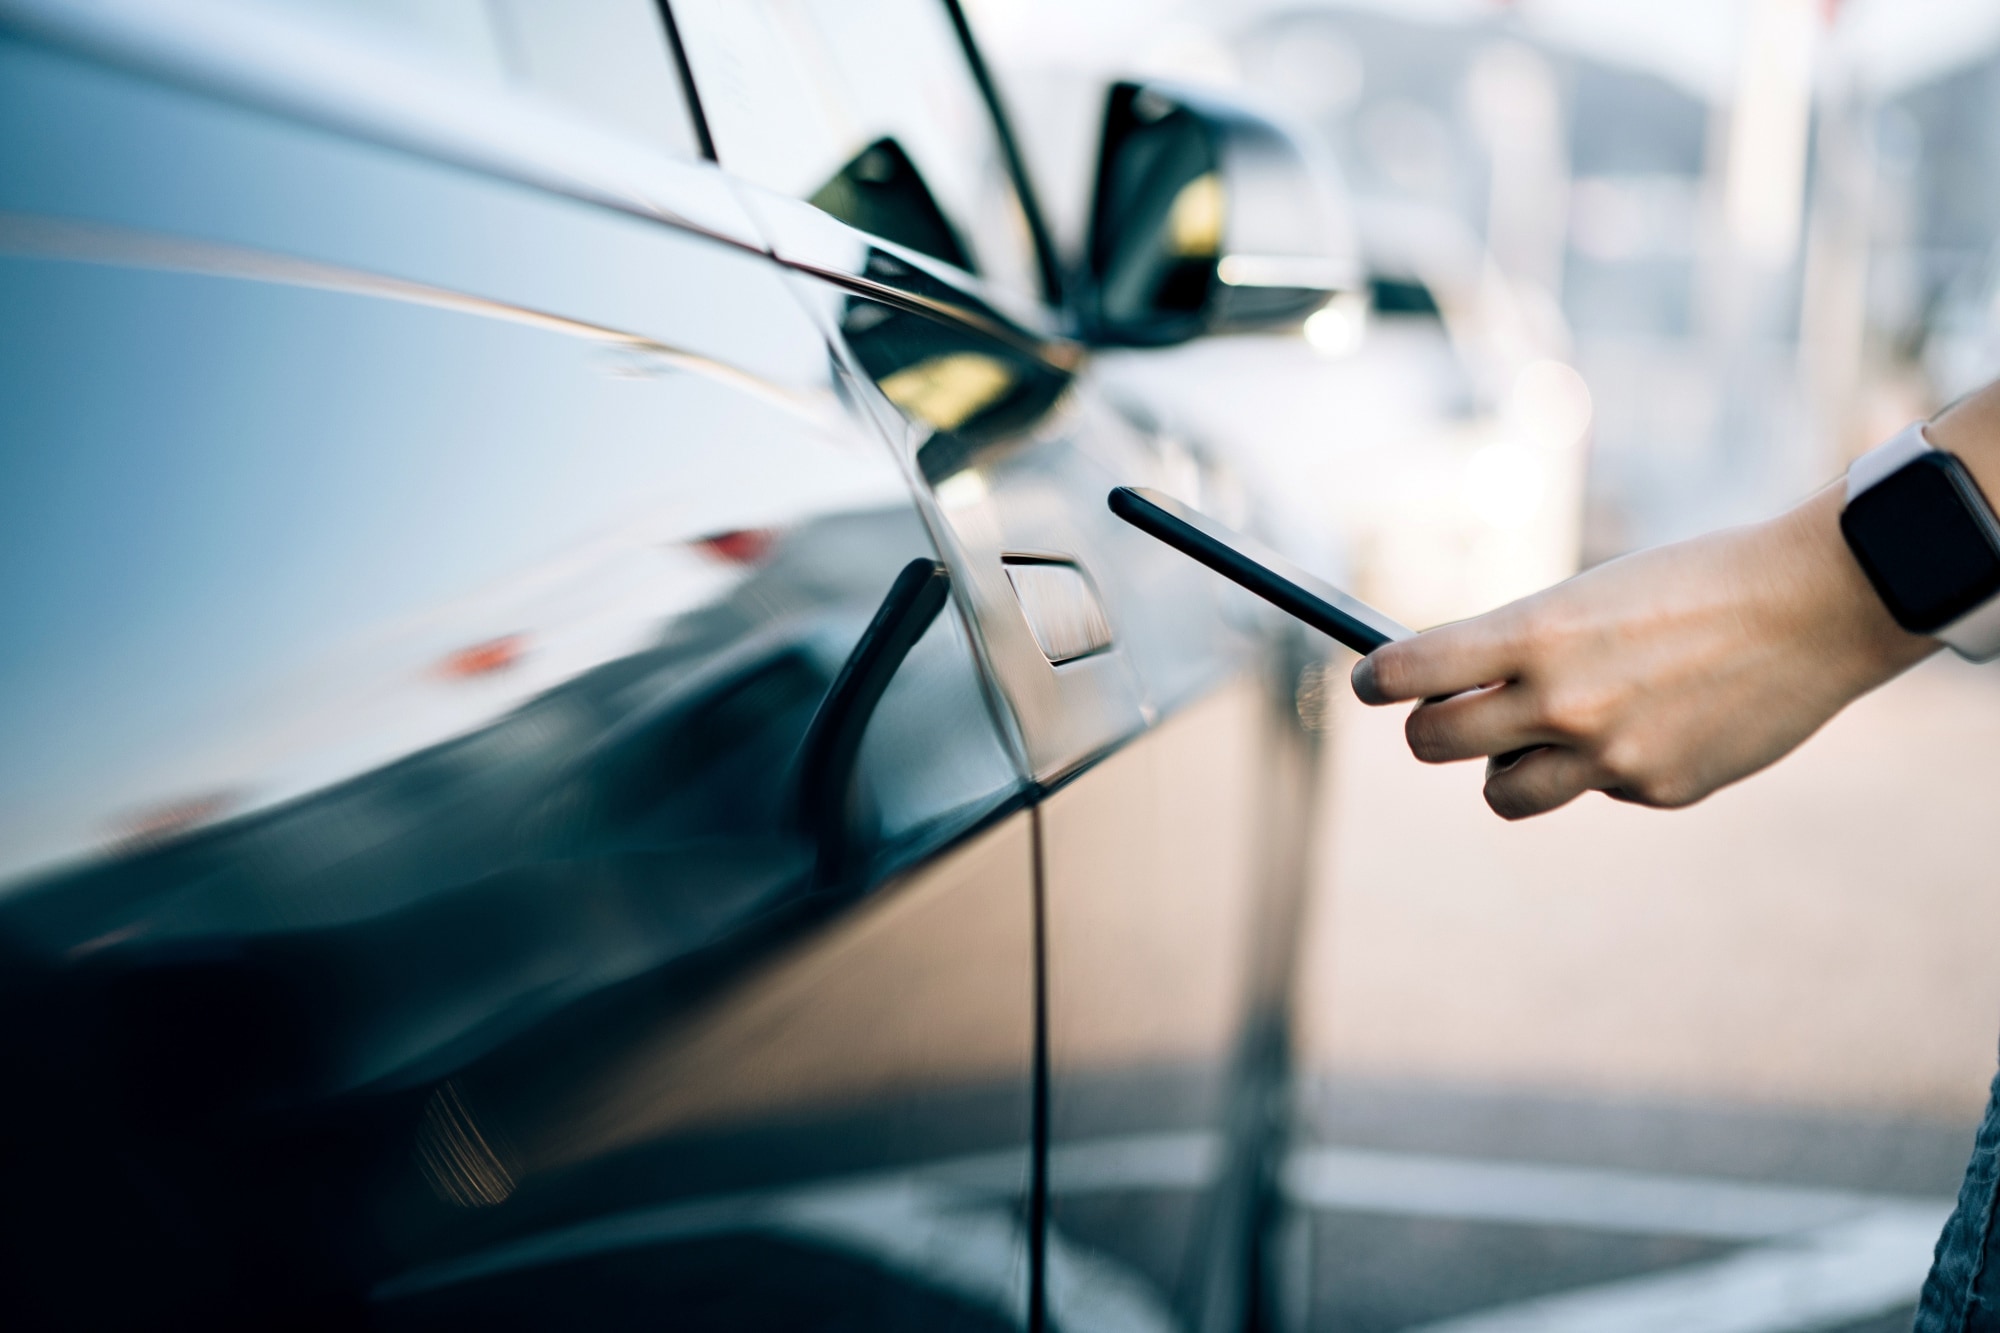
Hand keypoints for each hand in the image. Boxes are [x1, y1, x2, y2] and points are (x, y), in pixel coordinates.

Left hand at [1350, 485, 1936, 818]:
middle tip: (1446, 713)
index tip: (1369, 683)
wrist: (1814, 605)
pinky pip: (1592, 790)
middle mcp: (1563, 700)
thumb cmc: (1692, 585)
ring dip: (1506, 766)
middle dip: (1429, 730)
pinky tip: (1655, 723)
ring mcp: (1609, 756)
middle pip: (1434, 744)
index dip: (1375, 681)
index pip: (1410, 672)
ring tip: (1545, 731)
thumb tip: (1448, 687)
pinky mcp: (1656, 789)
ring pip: (1501, 793)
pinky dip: (1602, 766)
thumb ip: (1519, 645)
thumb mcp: (1587, 597)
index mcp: (1537, 633)